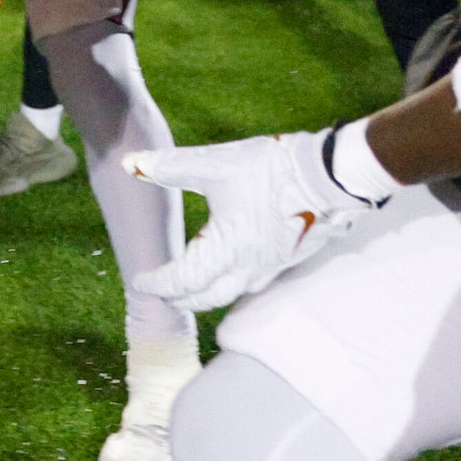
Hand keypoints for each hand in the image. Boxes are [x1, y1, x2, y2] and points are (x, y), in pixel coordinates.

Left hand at [124, 128, 379, 311]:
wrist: (330, 174)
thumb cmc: (272, 169)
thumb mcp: (214, 164)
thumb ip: (169, 166)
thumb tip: (130, 163)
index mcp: (225, 249)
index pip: (182, 280)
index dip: (158, 283)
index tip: (140, 280)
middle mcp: (248, 267)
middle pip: (206, 298)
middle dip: (180, 298)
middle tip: (161, 292)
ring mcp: (272, 266)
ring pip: (231, 294)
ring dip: (206, 295)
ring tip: (189, 286)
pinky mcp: (289, 259)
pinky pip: (252, 283)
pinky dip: (230, 284)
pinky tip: (228, 270)